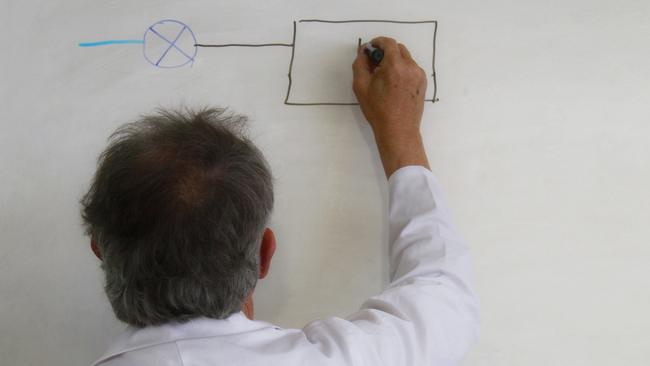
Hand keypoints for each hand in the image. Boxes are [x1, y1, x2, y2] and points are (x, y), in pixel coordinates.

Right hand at [352, 37, 429, 177]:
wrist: (398, 129)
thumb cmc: (378, 110)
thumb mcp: (361, 86)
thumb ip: (360, 64)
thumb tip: (363, 52)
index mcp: (395, 66)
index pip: (388, 43)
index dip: (378, 42)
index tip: (371, 48)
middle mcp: (410, 67)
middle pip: (398, 48)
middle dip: (386, 51)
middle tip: (375, 63)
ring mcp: (419, 74)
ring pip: (405, 58)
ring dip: (394, 60)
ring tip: (384, 76)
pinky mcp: (423, 82)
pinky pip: (411, 68)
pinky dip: (402, 69)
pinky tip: (394, 84)